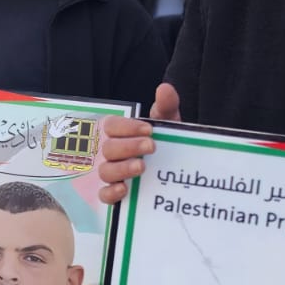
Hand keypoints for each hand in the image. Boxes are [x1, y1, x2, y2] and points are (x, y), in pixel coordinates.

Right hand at [98, 83, 181, 203]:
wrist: (180, 167)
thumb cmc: (167, 141)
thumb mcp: (169, 123)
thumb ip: (166, 105)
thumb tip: (165, 88)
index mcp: (122, 133)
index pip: (111, 126)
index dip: (126, 127)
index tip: (149, 129)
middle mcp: (113, 153)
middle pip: (108, 149)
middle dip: (128, 147)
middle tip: (151, 146)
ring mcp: (114, 174)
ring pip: (105, 171)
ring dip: (121, 168)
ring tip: (141, 167)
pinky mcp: (116, 195)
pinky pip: (104, 196)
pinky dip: (111, 193)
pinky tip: (124, 189)